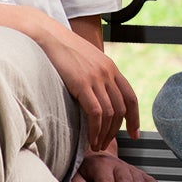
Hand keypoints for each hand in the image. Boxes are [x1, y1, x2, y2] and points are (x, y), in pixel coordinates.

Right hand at [31, 21, 140, 151]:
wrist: (46, 36)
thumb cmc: (61, 50)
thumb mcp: (85, 61)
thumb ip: (95, 77)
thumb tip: (96, 97)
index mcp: (111, 68)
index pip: (131, 97)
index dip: (134, 118)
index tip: (133, 133)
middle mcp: (108, 73)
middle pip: (121, 109)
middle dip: (116, 131)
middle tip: (106, 144)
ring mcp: (96, 78)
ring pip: (110, 114)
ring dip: (105, 134)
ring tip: (97, 145)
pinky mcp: (82, 83)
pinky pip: (96, 113)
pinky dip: (95, 130)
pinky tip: (90, 139)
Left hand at [70, 148, 159, 181]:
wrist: (98, 157)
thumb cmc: (87, 171)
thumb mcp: (76, 176)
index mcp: (101, 165)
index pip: (105, 181)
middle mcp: (118, 165)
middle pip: (124, 181)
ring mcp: (131, 169)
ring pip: (139, 180)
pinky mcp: (140, 174)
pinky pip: (150, 181)